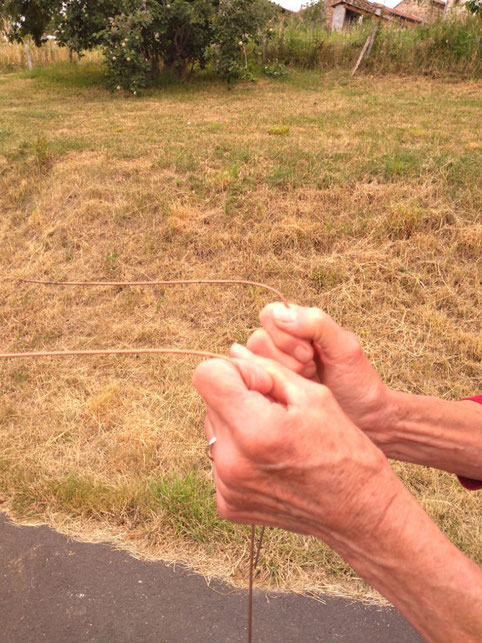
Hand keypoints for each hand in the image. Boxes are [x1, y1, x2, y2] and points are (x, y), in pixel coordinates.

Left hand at [193, 355, 399, 548]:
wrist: (358, 512)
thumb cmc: (344, 450)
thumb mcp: (314, 396)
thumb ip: (267, 370)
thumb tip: (234, 355)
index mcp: (255, 430)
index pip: (206, 375)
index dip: (234, 371)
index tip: (260, 384)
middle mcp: (232, 462)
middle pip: (210, 403)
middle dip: (237, 398)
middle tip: (275, 413)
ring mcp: (227, 488)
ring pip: (214, 430)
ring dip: (237, 426)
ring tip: (274, 439)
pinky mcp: (227, 505)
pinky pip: (220, 461)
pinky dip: (240, 454)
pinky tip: (271, 462)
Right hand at [235, 303, 391, 443]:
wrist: (363, 420)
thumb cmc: (357, 381)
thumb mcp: (344, 347)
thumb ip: (317, 323)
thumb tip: (281, 315)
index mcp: (298, 324)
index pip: (270, 315)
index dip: (284, 334)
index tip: (310, 353)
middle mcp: (280, 343)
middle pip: (257, 339)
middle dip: (285, 357)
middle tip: (310, 369)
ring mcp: (273, 367)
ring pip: (251, 361)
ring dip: (279, 373)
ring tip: (305, 381)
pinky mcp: (268, 389)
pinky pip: (251, 383)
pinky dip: (269, 388)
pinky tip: (292, 394)